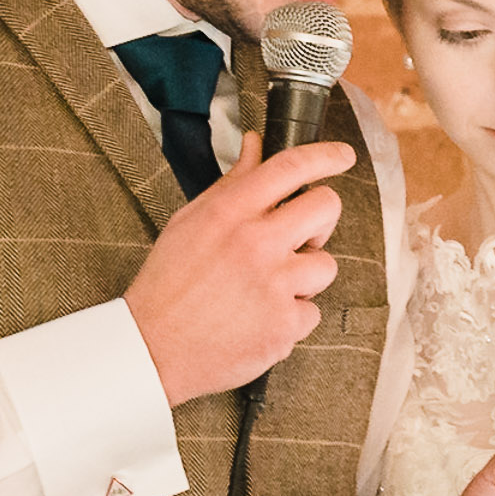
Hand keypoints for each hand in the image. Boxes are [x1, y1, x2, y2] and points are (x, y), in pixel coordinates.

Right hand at [125, 132, 355, 405]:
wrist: (152, 349)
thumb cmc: (168, 285)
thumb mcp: (190, 222)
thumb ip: (231, 183)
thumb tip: (255, 146)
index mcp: (230, 213)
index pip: (290, 168)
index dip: (325, 156)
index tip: (342, 156)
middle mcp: (256, 243)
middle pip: (326, 207)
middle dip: (321, 220)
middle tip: (302, 237)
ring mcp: (273, 285)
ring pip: (325, 265)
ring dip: (304, 277)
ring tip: (267, 289)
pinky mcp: (284, 325)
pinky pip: (311, 312)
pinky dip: (291, 318)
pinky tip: (259, 320)